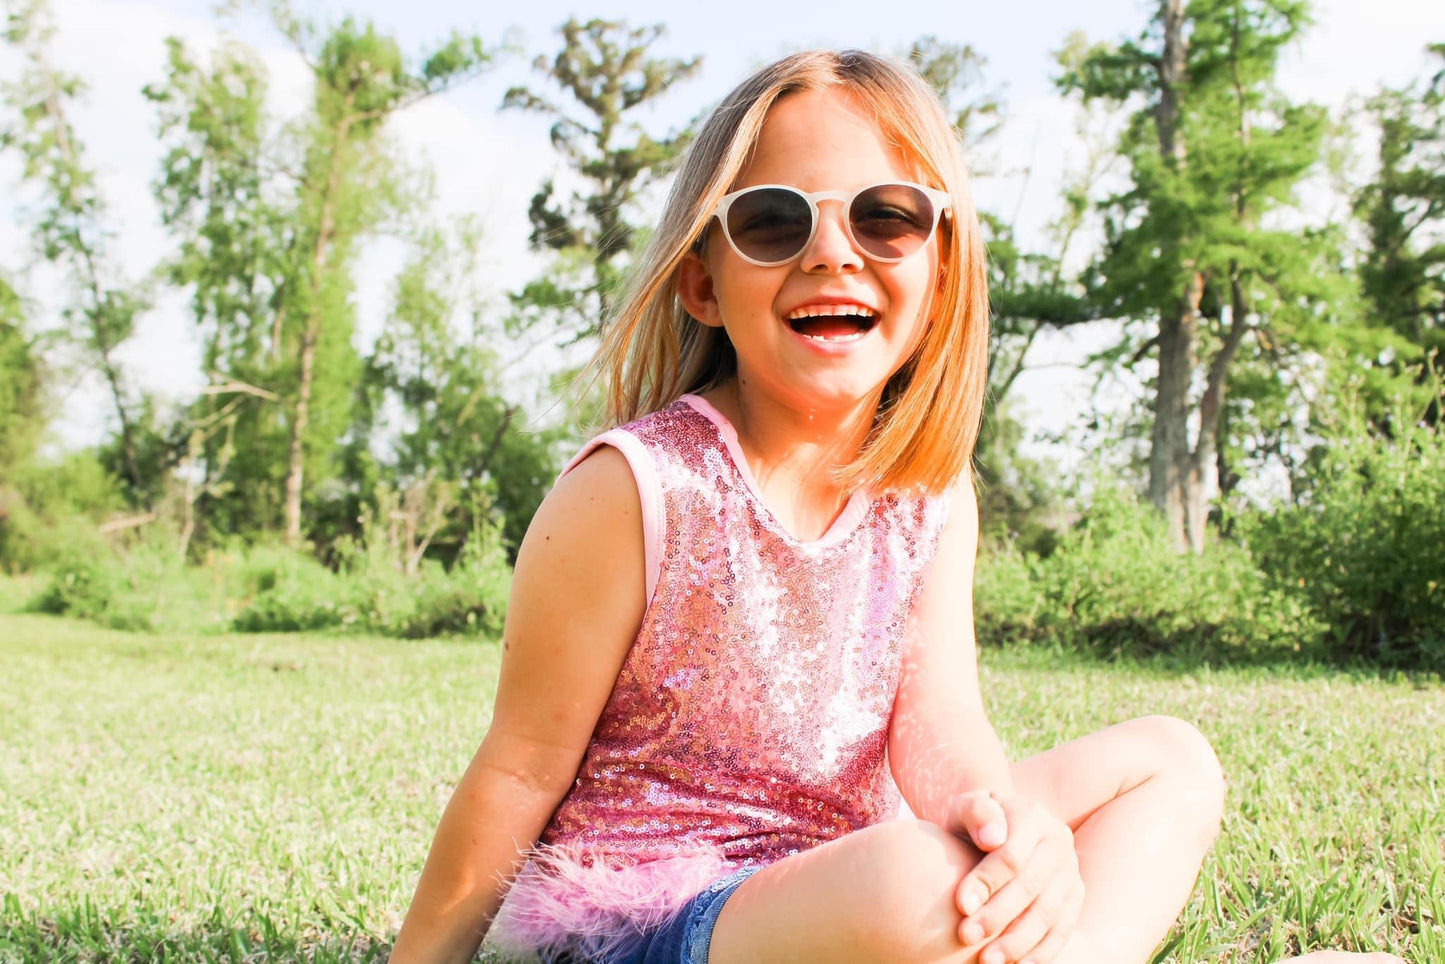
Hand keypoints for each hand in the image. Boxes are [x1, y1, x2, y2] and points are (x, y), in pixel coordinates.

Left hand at [945, 790, 1084, 963]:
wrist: (990, 830)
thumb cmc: (968, 822)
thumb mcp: (963, 807)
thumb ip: (975, 812)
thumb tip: (992, 838)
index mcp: (1032, 815)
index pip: (1012, 855)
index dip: (987, 882)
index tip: (961, 906)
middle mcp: (1058, 841)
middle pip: (1031, 887)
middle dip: (998, 916)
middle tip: (966, 936)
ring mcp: (1070, 871)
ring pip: (1049, 913)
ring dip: (1018, 941)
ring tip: (987, 960)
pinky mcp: (1075, 897)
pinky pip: (1063, 930)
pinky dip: (1041, 952)